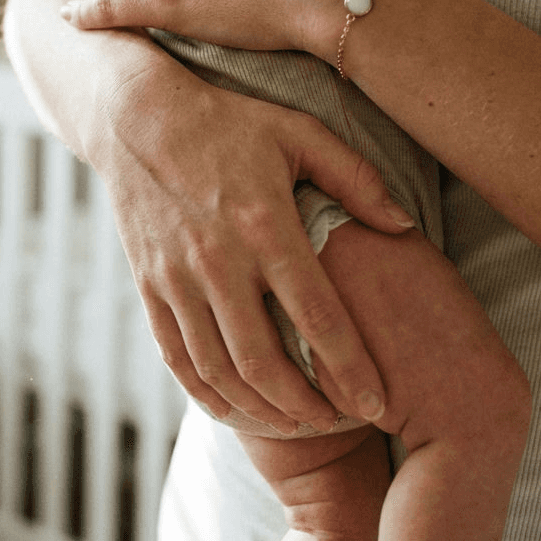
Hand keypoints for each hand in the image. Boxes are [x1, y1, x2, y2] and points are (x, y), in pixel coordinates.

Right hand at [92, 59, 403, 430]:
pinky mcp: (148, 284)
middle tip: (337, 421)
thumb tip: (403, 225)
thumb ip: (355, 177)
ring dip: (259, 409)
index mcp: (264, 223)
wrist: (137, 118)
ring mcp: (176, 277)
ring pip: (218, 370)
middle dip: (306, 407)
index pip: (317, 316)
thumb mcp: (298, 132)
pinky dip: (206, 393)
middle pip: (264, 362)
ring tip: (294, 421)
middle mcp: (217, 259)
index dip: (350, 369)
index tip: (377, 403)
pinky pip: (176, 357)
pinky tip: (235, 406)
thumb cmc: (228, 121)